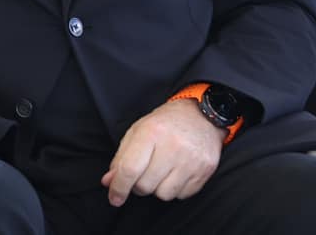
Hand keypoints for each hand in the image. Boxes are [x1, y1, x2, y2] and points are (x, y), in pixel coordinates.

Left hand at [101, 98, 222, 206]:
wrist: (201, 117)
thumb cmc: (164, 125)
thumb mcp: (137, 132)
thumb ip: (121, 158)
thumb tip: (109, 182)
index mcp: (151, 133)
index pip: (130, 169)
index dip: (119, 187)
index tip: (114, 198)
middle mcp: (173, 147)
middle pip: (145, 185)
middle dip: (137, 186)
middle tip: (141, 174)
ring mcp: (192, 160)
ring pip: (163, 194)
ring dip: (156, 189)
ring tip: (160, 172)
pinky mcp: (206, 171)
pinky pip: (182, 195)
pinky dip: (174, 190)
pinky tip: (175, 174)